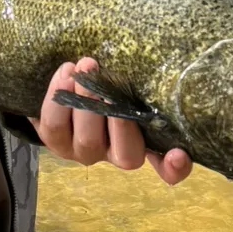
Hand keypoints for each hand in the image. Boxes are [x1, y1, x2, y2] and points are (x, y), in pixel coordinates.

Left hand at [34, 57, 192, 183]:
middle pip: (124, 151)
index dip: (175, 168)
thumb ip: (143, 83)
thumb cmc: (109, 79)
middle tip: (106, 77)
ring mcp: (85, 151)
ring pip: (87, 140)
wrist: (69, 81)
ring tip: (84, 67)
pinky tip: (65, 73)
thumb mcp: (130, 80)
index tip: (178, 154)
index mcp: (145, 142)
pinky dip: (58, 98)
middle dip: (114, 112)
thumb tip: (160, 62)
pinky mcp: (56, 142)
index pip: (168, 170)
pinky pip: (55, 126)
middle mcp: (116, 154)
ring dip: (85, 101)